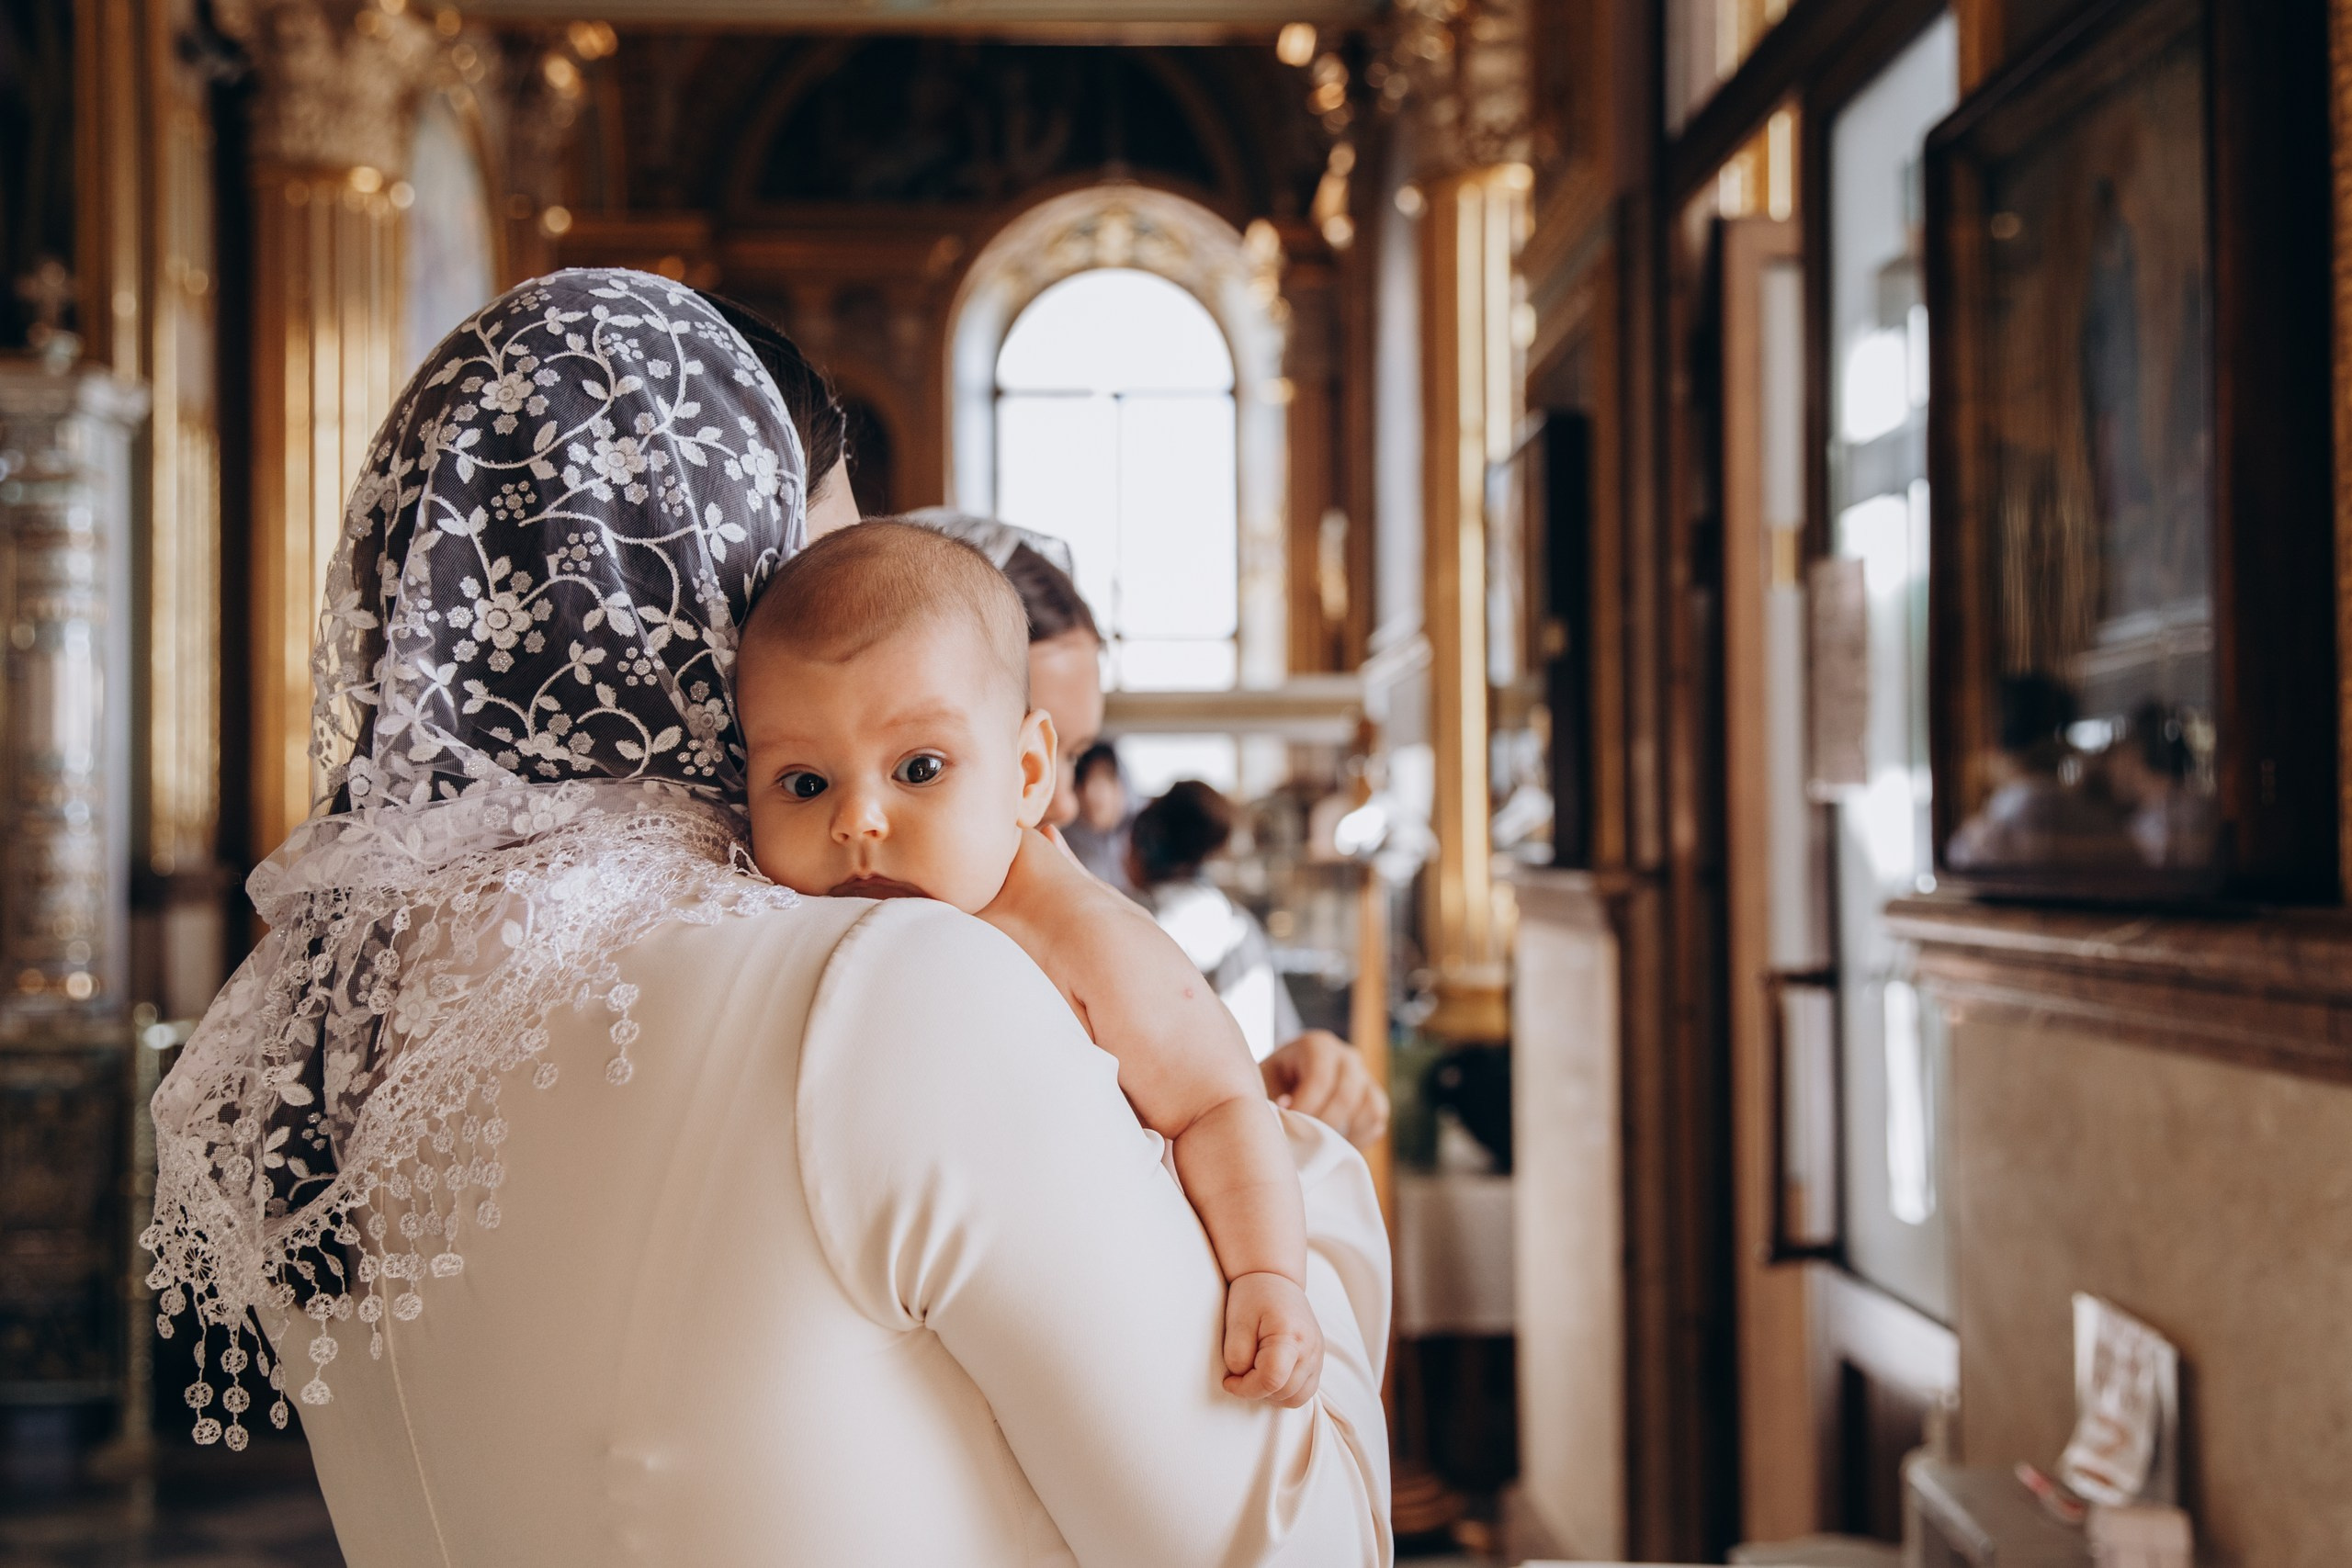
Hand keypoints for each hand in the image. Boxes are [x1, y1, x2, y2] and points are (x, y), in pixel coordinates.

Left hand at [1221, 1271, 1322, 1407]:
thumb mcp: (1237, 1321)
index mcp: (1290, 1335)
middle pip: (1284, 1392)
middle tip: (1239, 1373)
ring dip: (1272, 1394)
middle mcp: (1311, 1349)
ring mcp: (1318, 1356)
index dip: (1246, 1388)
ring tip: (1256, 1373)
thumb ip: (1237, 1355)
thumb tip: (1242, 1379)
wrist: (1275, 1279)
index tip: (1229, 1380)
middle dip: (1257, 1390)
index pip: (1271, 1379)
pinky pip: (1304, 1392)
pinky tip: (1270, 1375)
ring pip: (1296, 1398)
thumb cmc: (1253, 1296)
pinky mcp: (1318, 1361)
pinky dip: (1285, 1391)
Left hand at [1259, 1030, 1388, 1147]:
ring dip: (1347, 1132)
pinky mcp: (1374, 1096)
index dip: (1306, 1109)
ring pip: (1370, 1107)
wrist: (1288, 1080)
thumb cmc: (1273, 1082)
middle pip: (1347, 1096)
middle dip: (1324, 1125)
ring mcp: (1365, 1075)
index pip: (1320, 1080)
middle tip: (1305, 1141)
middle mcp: (1346, 1056)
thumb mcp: (1265, 1081)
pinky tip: (1338, 1143)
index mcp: (1317, 1045)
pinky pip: (1377, 1120)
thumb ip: (1272, 1096)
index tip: (1289, 1127)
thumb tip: (1287, 1114)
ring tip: (1322, 1143)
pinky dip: (1362, 1136)